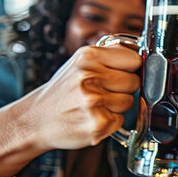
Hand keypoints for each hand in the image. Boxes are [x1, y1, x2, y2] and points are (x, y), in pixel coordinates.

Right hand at [25, 45, 140, 150]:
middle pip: (134, 81)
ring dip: (117, 106)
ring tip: (96, 105)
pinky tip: (93, 117)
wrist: (36, 119)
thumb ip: (111, 55)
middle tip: (103, 91)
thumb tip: (141, 53)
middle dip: (123, 88)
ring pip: (129, 101)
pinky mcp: (98, 124)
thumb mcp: (81, 62)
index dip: (130, 68)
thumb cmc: (64, 90)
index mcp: (88, 57)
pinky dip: (110, 121)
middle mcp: (90, 77)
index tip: (122, 72)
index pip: (134, 59)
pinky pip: (121, 120)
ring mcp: (94, 101)